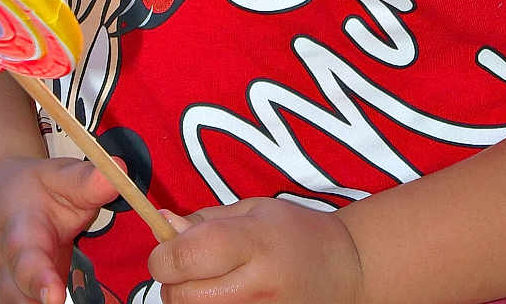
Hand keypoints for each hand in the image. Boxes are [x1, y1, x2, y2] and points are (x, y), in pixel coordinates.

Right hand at [0, 155, 119, 303]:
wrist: (1, 200)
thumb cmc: (33, 191)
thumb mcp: (61, 176)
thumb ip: (87, 181)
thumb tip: (117, 173)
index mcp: (19, 233)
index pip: (27, 262)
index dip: (41, 281)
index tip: (55, 297)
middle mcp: (8, 268)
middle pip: (18, 297)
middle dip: (41, 301)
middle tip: (61, 301)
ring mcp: (9, 288)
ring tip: (69, 300)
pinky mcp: (18, 299)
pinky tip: (66, 300)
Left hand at [149, 197, 364, 303]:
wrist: (344, 271)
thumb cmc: (296, 233)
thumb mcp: (255, 209)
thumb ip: (206, 220)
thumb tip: (162, 224)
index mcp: (253, 242)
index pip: (184, 257)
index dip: (164, 252)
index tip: (170, 244)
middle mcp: (253, 286)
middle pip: (179, 296)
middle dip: (172, 279)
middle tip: (190, 264)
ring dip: (187, 298)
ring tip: (210, 281)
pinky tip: (223, 297)